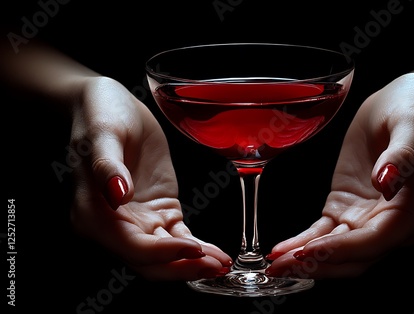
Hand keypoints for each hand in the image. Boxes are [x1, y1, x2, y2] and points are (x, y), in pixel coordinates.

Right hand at [69, 76, 231, 279]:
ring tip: (223, 263)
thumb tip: (117, 195)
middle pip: (149, 262)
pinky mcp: (157, 212)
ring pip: (165, 256)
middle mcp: (113, 225)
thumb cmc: (101, 116)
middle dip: (182, 268)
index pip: (132, 247)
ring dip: (192, 264)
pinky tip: (215, 253)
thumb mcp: (102, 134)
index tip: (194, 247)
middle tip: (217, 266)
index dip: (164, 253)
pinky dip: (195, 248)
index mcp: (93, 214)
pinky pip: (176, 237)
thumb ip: (107, 166)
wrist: (111, 105)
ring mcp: (137, 220)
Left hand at [266, 73, 413, 277]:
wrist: (402, 101)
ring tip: (275, 264)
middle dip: (318, 266)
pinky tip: (284, 249)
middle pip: (356, 257)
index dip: (340, 250)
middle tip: (281, 269)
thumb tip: (386, 184)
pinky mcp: (349, 208)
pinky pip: (326, 231)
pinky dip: (306, 242)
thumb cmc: (412, 109)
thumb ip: (402, 155)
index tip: (308, 251)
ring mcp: (370, 217)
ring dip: (307, 260)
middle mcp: (396, 221)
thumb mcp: (411, 124)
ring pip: (339, 250)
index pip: (375, 240)